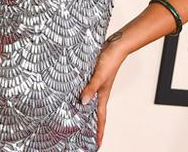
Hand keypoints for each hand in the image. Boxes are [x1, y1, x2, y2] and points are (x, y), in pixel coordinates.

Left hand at [80, 32, 128, 147]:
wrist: (115, 46)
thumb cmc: (110, 60)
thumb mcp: (98, 76)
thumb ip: (90, 88)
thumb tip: (83, 102)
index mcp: (102, 96)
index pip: (101, 118)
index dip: (99, 132)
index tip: (97, 145)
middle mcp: (99, 93)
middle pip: (94, 113)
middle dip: (91, 126)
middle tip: (83, 137)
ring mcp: (96, 85)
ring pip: (89, 102)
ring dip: (84, 111)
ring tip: (75, 120)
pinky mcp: (92, 77)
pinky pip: (86, 91)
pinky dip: (81, 96)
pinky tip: (72, 96)